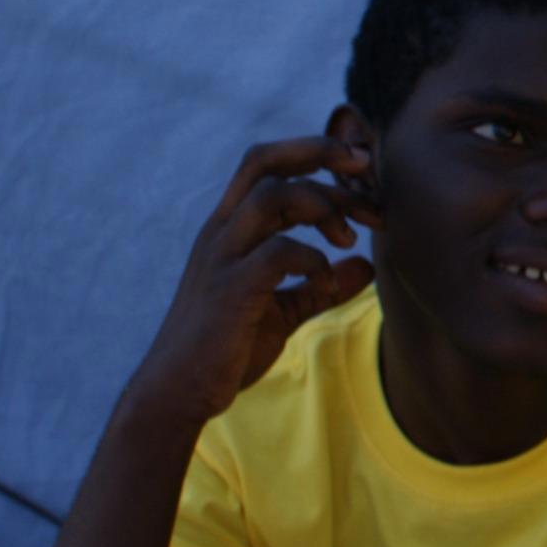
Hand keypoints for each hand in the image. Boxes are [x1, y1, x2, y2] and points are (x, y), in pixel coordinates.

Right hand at [128, 136, 377, 424]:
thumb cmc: (227, 348)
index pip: (267, 163)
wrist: (178, 392)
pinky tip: (328, 285)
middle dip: (323, 157)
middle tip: (369, 188)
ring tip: (348, 239)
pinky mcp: (230, 290)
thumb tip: (367, 265)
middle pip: (266, 161)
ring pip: (271, 196)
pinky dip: (314, 261)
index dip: (316, 154)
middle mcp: (222, 232)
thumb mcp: (285, 310)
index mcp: (231, 228)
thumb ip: (322, 285)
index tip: (362, 172)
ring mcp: (222, 258)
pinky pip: (278, 252)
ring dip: (322, 207)